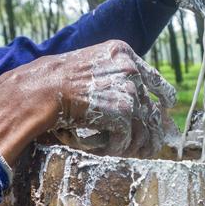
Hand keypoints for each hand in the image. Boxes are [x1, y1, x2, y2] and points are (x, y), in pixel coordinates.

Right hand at [0, 40, 176, 162]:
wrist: (39, 90)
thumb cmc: (55, 82)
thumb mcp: (88, 69)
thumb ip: (111, 79)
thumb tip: (136, 103)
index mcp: (121, 52)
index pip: (152, 77)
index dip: (161, 96)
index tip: (165, 106)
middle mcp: (129, 67)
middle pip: (150, 106)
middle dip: (148, 131)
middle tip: (146, 147)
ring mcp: (127, 87)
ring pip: (141, 126)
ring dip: (130, 144)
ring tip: (120, 153)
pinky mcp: (122, 109)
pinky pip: (125, 137)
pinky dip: (112, 147)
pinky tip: (97, 147)